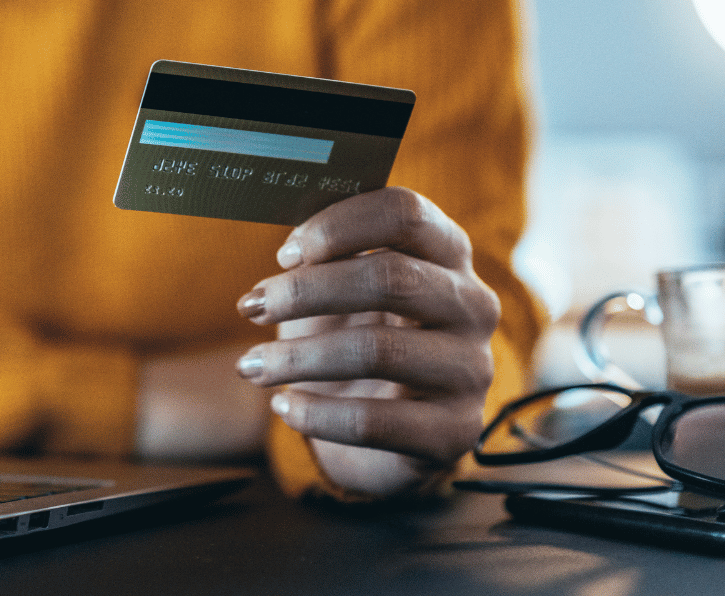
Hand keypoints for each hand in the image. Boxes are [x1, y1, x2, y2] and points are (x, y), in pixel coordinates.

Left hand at [235, 187, 499, 495]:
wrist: (387, 433)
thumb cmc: (357, 340)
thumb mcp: (343, 292)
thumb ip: (324, 259)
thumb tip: (288, 250)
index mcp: (448, 253)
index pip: (405, 213)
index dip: (337, 227)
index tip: (284, 254)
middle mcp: (472, 306)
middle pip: (390, 278)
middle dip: (306, 291)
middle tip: (253, 307)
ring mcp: (469, 370)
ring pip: (377, 351)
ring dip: (297, 357)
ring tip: (252, 366)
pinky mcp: (453, 432)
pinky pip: (374, 422)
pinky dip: (316, 414)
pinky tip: (284, 408)